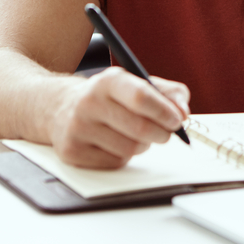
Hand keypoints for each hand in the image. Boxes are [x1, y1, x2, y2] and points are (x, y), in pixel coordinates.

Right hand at [49, 67, 190, 168]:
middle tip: (166, 133)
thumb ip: (167, 93)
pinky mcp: (72, 152)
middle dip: (161, 133)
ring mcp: (78, 128)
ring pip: (129, 149)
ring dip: (142, 145)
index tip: (178, 120)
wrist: (60, 107)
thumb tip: (183, 112)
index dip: (164, 111)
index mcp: (108, 81)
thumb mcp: (136, 83)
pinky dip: (124, 156)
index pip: (141, 97)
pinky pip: (114, 162)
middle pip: (139, 128)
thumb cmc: (109, 96)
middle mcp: (89, 102)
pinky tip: (115, 143)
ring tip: (135, 135)